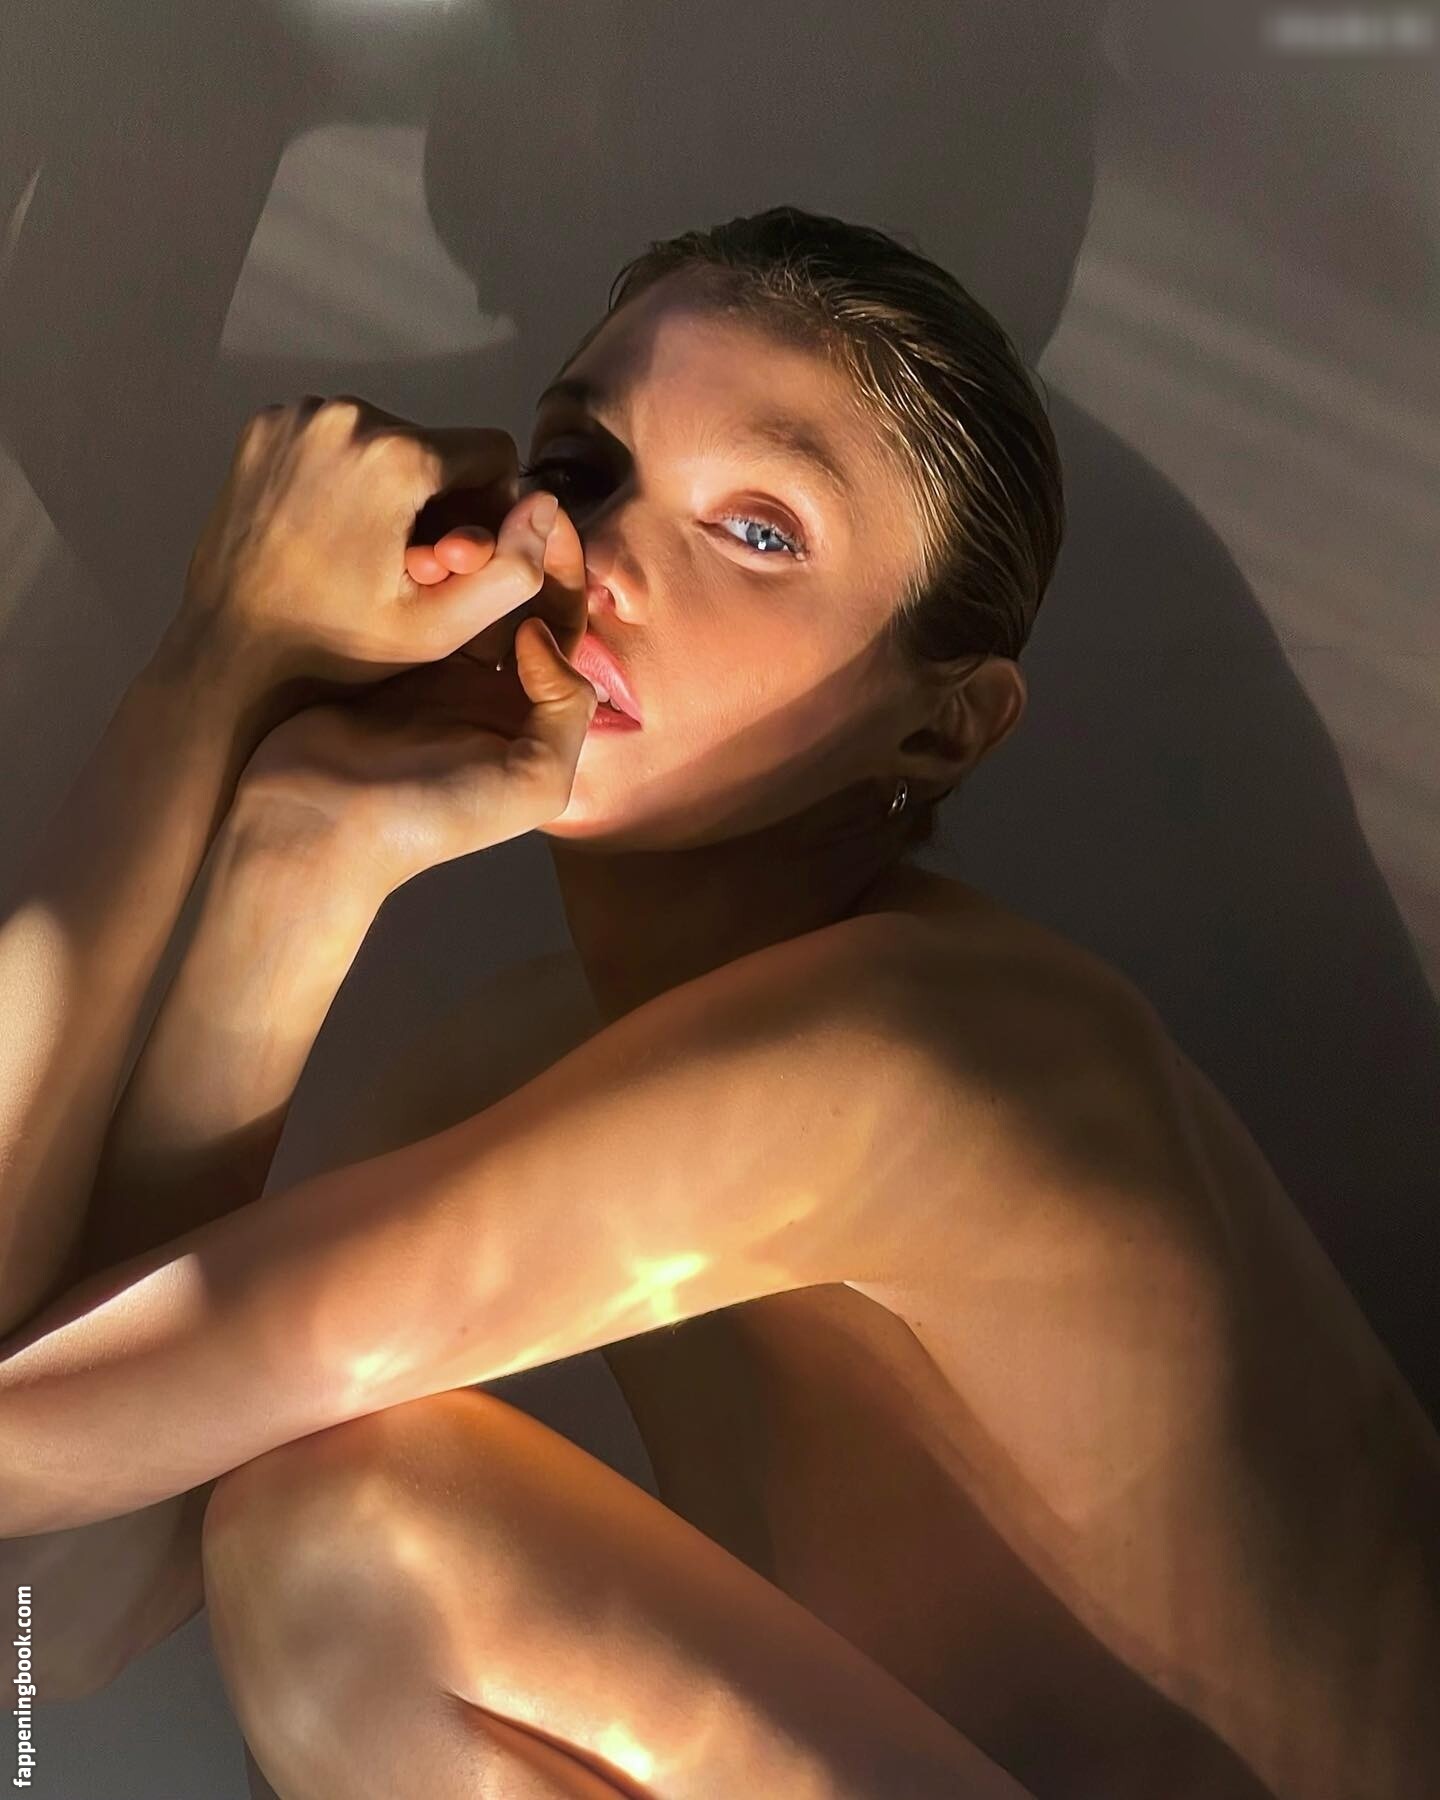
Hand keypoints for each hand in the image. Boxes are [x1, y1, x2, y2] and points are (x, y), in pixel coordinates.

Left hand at [175, 394, 584, 687]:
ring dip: (396, 490)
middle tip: (413, 565)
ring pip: (390, 440)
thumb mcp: (441, 626)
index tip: (460, 557)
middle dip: (441, 499)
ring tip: (372, 554)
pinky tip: (334, 534)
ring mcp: (297, 416)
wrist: (230, 652)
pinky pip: (339, 440)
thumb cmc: (336, 649)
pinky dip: (348, 478)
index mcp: (395, 455)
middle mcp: (344, 416)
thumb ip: (513, 569)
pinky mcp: (265, 427)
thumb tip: (544, 505)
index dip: (492, 508)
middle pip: (438, 444)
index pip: (493, 450)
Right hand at [233, 502, 596, 895]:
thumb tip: (545, 637)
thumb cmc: (426, 819)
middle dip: (517, 551)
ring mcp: (432, 672)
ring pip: (466, 591)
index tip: (548, 529)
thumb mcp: (532, 784)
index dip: (565, 576)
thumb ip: (565, 711)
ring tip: (457, 526)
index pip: (564, 630)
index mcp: (530, 718)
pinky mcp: (382, 658)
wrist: (313, 826)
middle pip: (517, 600)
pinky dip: (424, 566)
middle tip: (505, 505)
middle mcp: (488, 691)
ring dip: (469, 554)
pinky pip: (416, 598)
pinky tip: (420, 536)